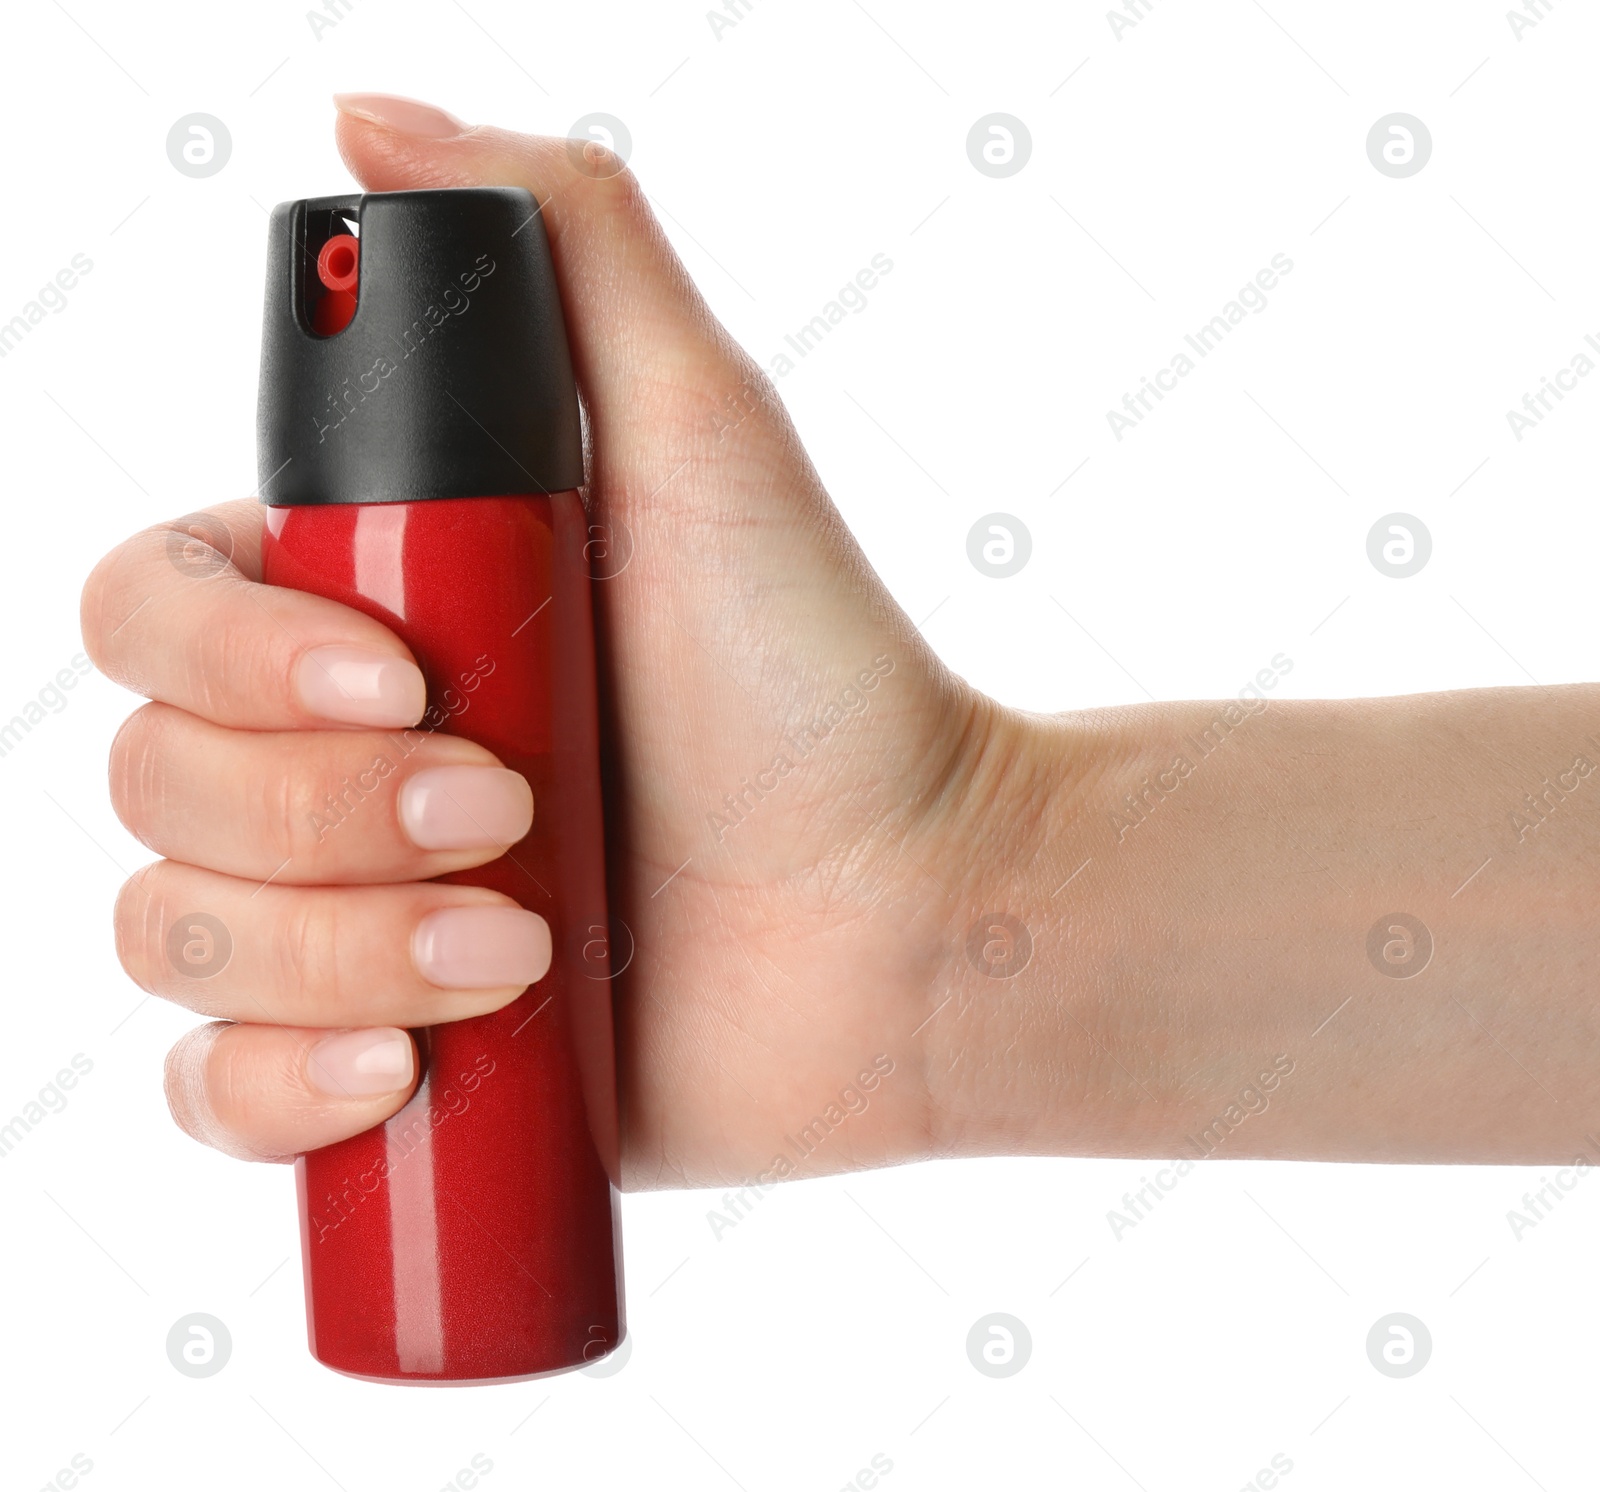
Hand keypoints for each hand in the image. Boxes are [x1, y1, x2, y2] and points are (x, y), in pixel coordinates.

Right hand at [82, 96, 1014, 1186]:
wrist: (907, 915)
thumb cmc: (815, 684)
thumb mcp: (709, 433)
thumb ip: (569, 252)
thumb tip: (370, 119)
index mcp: (361, 615)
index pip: (150, 613)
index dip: (228, 656)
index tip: (402, 679)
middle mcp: (330, 760)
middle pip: (150, 777)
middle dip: (320, 813)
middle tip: (510, 818)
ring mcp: (348, 915)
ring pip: (171, 933)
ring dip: (325, 948)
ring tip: (515, 945)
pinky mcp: (382, 1057)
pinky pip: (207, 1091)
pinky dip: (269, 1087)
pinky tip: (400, 1070)